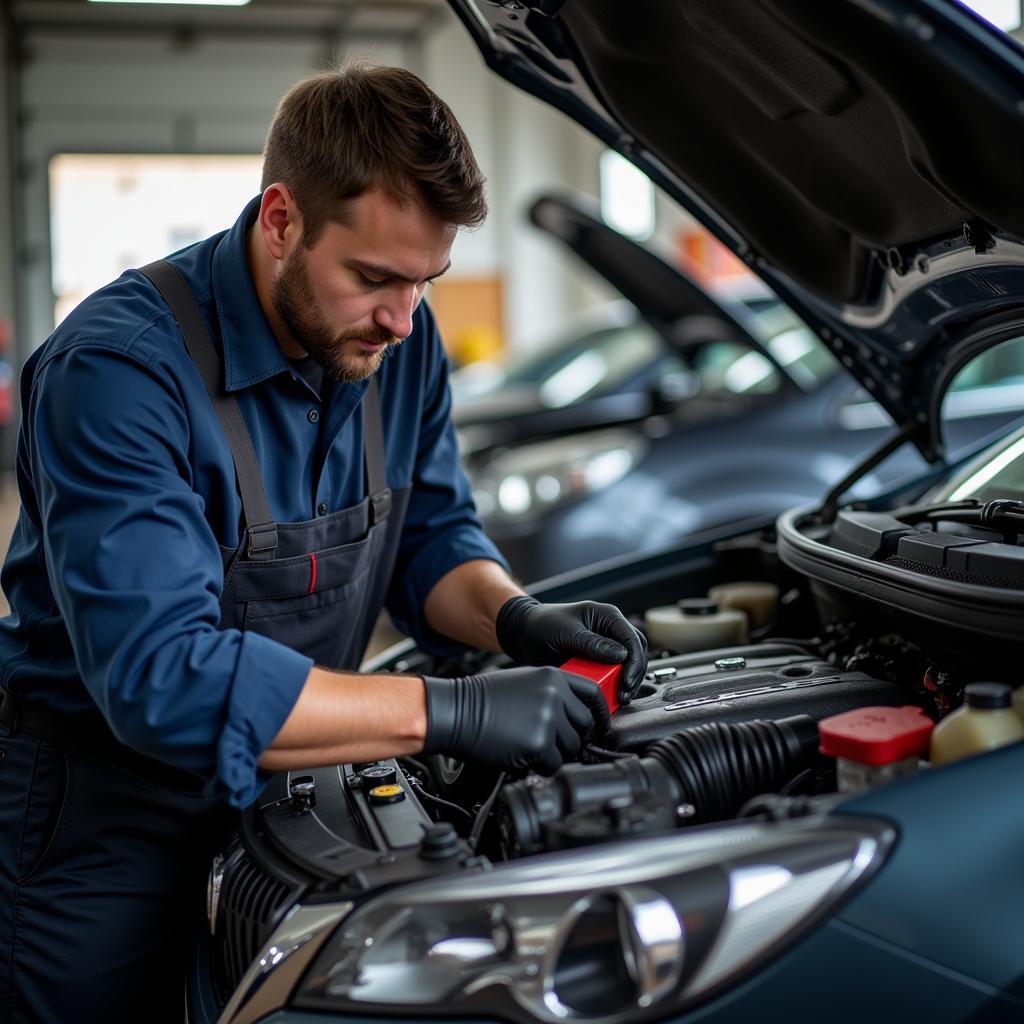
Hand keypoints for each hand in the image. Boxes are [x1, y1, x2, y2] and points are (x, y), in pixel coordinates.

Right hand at [421, 667, 609, 774]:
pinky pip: (554, 763)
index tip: (600, 724)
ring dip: (556, 752)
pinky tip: (524, 754)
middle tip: (553, 741)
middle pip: (586, 724)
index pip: (593, 693)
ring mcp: (549, 719)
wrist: (456, 712)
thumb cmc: (482, 699)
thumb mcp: (523, 680)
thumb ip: (552, 691)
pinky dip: (542, 765)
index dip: (600, 712)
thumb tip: (573, 712)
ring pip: (572, 747)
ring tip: (531, 745)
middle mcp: (555, 695)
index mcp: (552, 676)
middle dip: (573, 737)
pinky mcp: (539, 743)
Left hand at [495, 596, 647, 703]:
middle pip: (636, 653)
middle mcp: (610, 630)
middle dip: (633, 675)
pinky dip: (614, 685)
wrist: (524, 633)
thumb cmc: (542, 624)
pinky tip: (610, 697)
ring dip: (626, 683)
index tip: (626, 681)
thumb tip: (621, 655)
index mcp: (607, 616)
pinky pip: (612, 674)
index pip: (632, 638)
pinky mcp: (597, 661)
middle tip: (623, 694)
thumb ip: (593, 644)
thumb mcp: (567, 633)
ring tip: (618, 699)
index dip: (634, 661)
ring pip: (628, 665)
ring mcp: (605, 646)